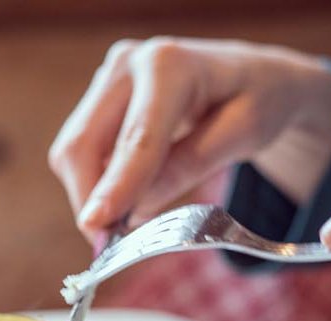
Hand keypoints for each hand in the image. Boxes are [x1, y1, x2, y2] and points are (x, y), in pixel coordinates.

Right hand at [49, 37, 330, 244]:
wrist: (252, 74)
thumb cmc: (256, 100)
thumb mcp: (244, 134)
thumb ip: (191, 166)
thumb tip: (136, 209)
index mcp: (170, 64)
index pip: (137, 138)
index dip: (116, 185)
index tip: (96, 226)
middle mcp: (128, 62)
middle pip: (84, 143)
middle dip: (91, 199)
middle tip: (111, 247)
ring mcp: (109, 77)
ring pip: (74, 150)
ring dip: (91, 195)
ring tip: (123, 226)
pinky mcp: (100, 96)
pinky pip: (83, 150)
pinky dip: (97, 183)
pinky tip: (124, 199)